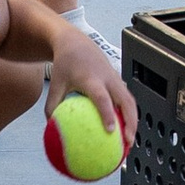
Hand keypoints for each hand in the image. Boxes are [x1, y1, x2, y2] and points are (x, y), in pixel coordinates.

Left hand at [46, 18, 135, 155]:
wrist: (75, 43)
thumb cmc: (65, 65)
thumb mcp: (55, 84)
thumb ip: (52, 106)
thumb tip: (51, 129)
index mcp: (91, 79)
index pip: (102, 98)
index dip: (107, 114)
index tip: (110, 131)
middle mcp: (107, 78)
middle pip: (126, 101)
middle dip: (131, 121)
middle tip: (128, 142)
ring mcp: (115, 78)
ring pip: (130, 100)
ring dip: (134, 120)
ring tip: (130, 140)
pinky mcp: (118, 80)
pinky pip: (127, 98)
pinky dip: (129, 113)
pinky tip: (124, 129)